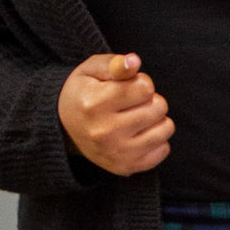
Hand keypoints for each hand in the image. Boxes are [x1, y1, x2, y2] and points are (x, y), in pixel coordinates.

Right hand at [57, 52, 173, 175]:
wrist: (63, 128)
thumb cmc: (83, 93)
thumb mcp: (92, 70)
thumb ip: (114, 63)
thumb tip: (134, 61)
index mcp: (95, 104)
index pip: (145, 87)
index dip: (141, 81)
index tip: (128, 86)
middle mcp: (105, 132)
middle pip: (158, 107)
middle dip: (150, 100)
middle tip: (132, 103)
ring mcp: (116, 153)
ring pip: (165, 129)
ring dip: (157, 119)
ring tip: (139, 117)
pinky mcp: (125, 167)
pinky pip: (163, 150)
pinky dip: (157, 140)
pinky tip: (140, 134)